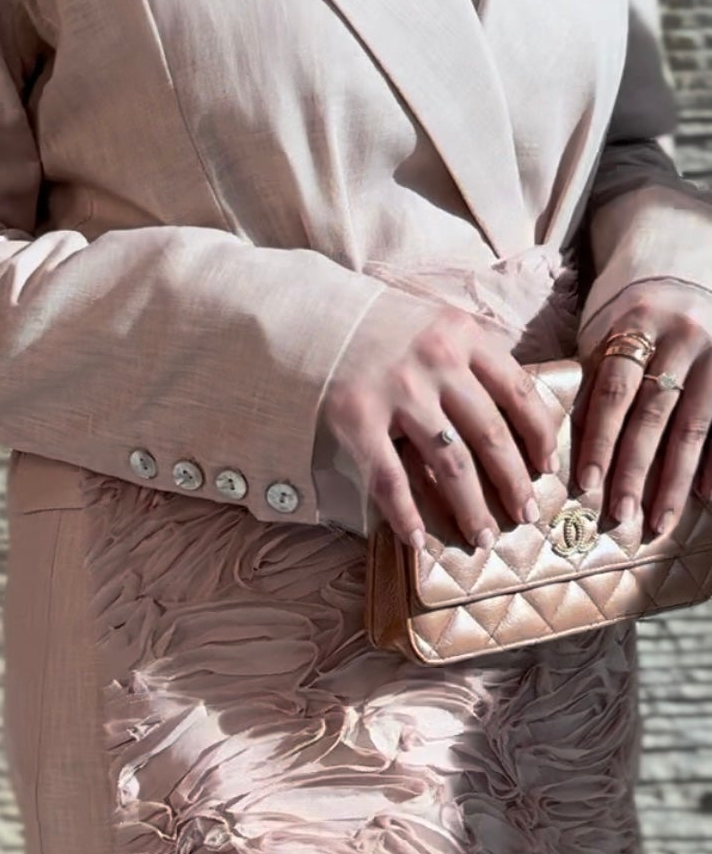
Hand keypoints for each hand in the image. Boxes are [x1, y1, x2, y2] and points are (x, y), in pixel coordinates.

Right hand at [320, 301, 558, 551]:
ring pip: (450, 463)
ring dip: (471, 507)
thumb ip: (471, 355)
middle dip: (513, 482)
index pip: (519, 391)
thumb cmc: (377, 324)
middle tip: (525, 515)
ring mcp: (397, 392)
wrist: (306, 314)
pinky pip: (390, 477)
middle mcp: (436, 362)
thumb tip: (511, 409)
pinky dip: (406, 513)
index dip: (538, 435)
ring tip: (483, 537)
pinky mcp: (356, 418)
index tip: (546, 468)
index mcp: (462, 335)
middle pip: (490, 434)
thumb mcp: (434, 322)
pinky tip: (417, 539)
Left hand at [575, 278, 711, 534]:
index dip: (599, 440)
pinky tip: (706, 497)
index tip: (586, 485)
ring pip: (695, 426)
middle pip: (654, 414)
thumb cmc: (640, 313)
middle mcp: (684, 336)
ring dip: (676, 480)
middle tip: (621, 515)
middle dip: (635, 470)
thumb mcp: (610, 329)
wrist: (694, 266)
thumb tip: (561, 442)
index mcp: (639, 323)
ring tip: (660, 521)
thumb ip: (593, 376)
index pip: (614, 390)